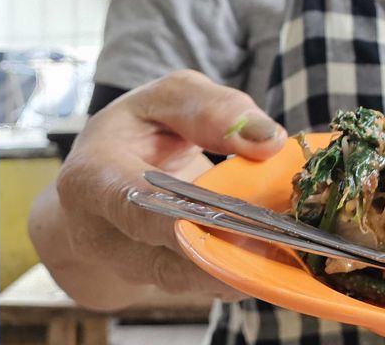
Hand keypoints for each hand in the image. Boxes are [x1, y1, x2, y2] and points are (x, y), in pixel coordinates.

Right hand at [30, 70, 286, 309]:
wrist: (105, 182)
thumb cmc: (139, 132)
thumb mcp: (167, 100)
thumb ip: (212, 109)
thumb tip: (267, 139)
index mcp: (93, 179)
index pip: (135, 204)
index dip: (184, 214)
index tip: (231, 215)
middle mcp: (104, 236)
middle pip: (166, 256)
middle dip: (226, 248)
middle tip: (278, 236)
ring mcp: (135, 268)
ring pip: (192, 280)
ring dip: (243, 265)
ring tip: (291, 246)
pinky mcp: (166, 282)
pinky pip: (208, 283)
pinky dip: (247, 270)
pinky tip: (285, 254)